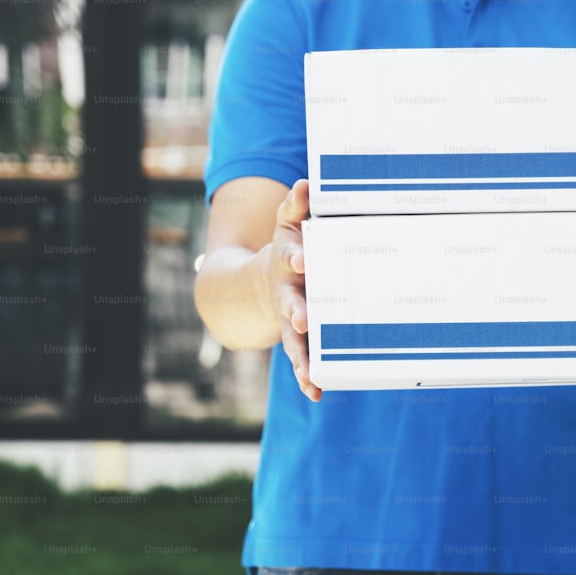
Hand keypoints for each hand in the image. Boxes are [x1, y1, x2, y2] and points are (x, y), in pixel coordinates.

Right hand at [264, 179, 320, 401]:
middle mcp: (286, 293)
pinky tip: (316, 391)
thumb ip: (297, 205)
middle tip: (304, 318)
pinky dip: (306, 376)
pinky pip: (301, 360)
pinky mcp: (297, 339)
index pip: (291, 257)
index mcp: (288, 262)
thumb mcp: (288, 223)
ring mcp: (289, 319)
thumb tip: (306, 183)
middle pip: (290, 303)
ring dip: (301, 354)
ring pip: (293, 339)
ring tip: (309, 372)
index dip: (296, 257)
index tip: (304, 258)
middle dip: (296, 310)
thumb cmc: (289, 248)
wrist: (259, 284)